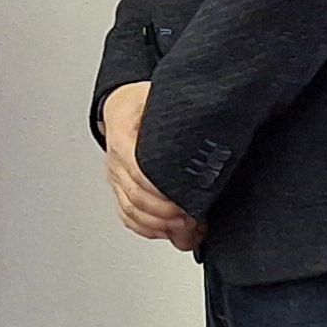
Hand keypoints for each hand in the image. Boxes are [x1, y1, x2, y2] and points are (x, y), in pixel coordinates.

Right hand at [100, 80, 203, 251]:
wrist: (123, 105)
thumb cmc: (143, 100)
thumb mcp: (158, 95)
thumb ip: (178, 109)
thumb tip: (210, 114)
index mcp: (122, 132)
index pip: (138, 168)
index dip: (161, 188)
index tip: (184, 198)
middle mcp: (116, 158)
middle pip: (135, 195)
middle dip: (166, 212)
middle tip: (193, 217)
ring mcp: (116, 176)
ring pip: (131, 210)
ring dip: (160, 225)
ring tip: (188, 228)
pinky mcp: (121, 188)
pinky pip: (128, 216)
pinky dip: (148, 229)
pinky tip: (169, 232)